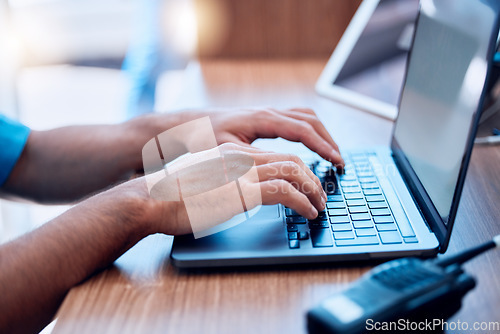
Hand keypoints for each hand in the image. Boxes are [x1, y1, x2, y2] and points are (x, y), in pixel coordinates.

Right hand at [140, 143, 326, 235]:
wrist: (150, 200)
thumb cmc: (169, 197)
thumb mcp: (201, 182)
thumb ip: (222, 182)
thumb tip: (235, 195)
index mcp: (230, 152)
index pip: (274, 155)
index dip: (297, 170)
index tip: (305, 184)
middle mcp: (239, 156)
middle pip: (289, 160)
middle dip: (311, 178)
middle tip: (319, 195)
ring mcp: (241, 171)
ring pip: (293, 172)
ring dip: (312, 190)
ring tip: (319, 205)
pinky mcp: (242, 190)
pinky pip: (285, 193)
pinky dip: (303, 202)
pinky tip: (308, 213)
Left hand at [210, 108, 343, 165]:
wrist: (192, 124)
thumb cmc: (206, 137)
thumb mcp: (228, 151)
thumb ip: (255, 158)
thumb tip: (280, 170)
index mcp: (263, 119)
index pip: (302, 130)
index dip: (322, 146)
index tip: (336, 161)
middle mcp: (269, 112)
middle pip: (310, 121)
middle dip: (329, 140)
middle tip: (340, 162)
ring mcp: (269, 113)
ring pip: (306, 117)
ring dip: (322, 134)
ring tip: (333, 154)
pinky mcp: (267, 118)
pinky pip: (297, 119)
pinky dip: (311, 131)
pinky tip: (313, 145)